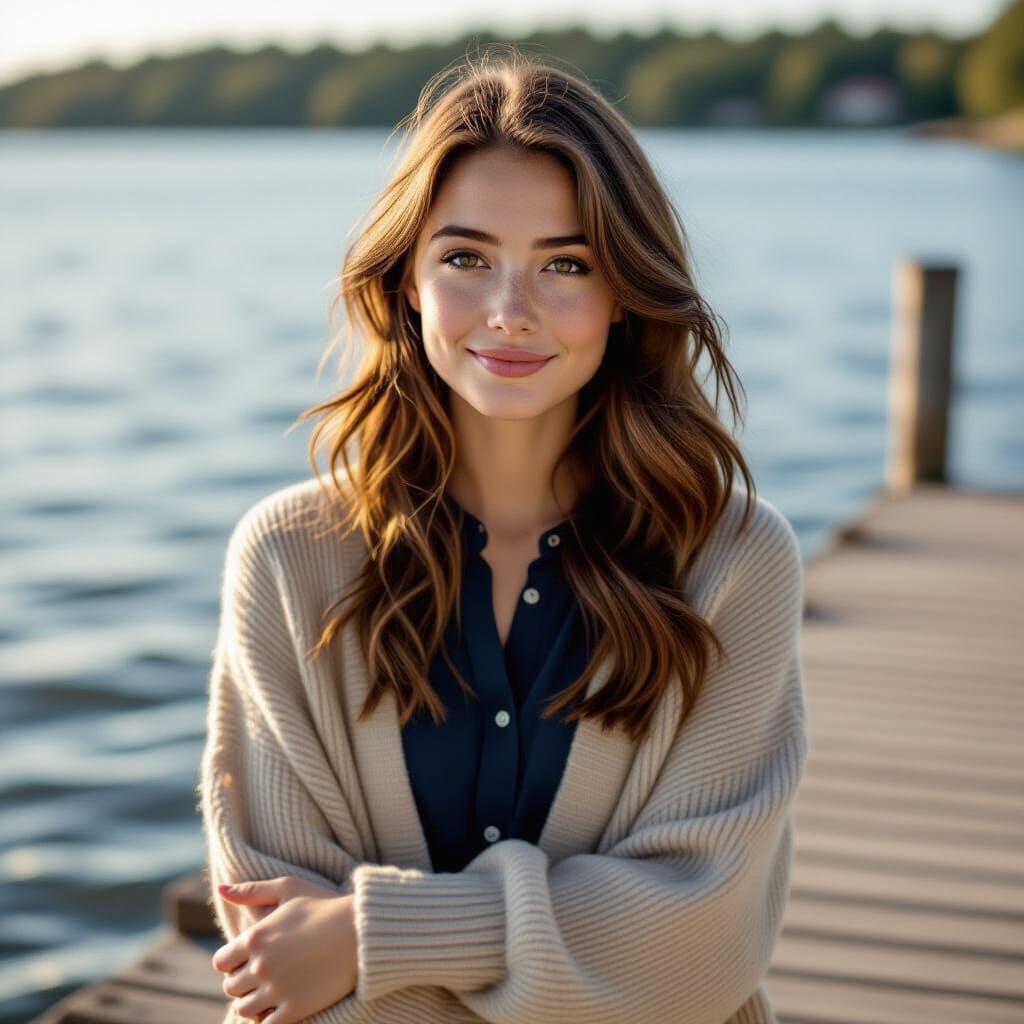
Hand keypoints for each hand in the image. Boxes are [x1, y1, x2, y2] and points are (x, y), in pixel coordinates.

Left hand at [211, 876, 357, 1022]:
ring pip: (244, 1010)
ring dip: (252, 1004)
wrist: (361, 931)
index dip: (231, 962)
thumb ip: (252, 890)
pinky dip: (266, 1021)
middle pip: (232, 987)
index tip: (246, 961)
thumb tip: (220, 889)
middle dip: (242, 983)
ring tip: (268, 994)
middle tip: (260, 977)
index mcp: (255, 937)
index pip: (222, 962)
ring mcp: (276, 990)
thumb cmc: (325, 905)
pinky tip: (278, 1010)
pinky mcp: (294, 1009)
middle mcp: (260, 966)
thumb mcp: (288, 888)